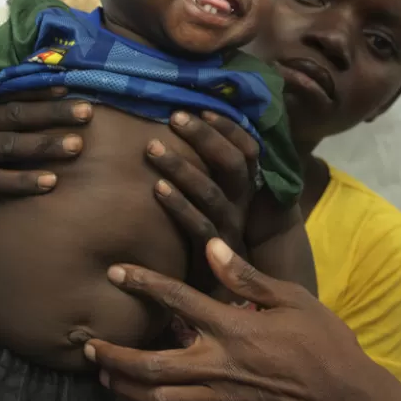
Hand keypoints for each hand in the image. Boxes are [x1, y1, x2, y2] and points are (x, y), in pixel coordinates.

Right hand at [0, 87, 91, 199]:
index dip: (45, 90)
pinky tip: (52, 182)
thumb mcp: (9, 141)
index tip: (75, 88)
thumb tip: (79, 105)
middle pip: (15, 114)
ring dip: (44, 145)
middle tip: (87, 113)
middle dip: (53, 113)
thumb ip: (30, 123)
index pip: (16, 94)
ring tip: (76, 146)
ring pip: (8, 145)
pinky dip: (24, 180)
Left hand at [85, 239, 369, 400]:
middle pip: (151, 363)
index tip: (117, 273)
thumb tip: (211, 247)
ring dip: (126, 387)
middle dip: (114, 354)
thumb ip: (246, 277)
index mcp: (232, 328)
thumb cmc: (324, 343)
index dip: (143, 283)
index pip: (176, 301)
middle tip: (88, 345)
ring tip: (104, 375)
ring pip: (158, 400)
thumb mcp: (292, 299)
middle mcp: (217, 365)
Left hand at [148, 110, 258, 257]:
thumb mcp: (219, 203)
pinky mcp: (213, 254)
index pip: (248, 149)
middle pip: (232, 163)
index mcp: (247, 189)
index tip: (201, 106)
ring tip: (152, 147)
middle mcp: (243, 205)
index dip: (228, 127)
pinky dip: (178, 205)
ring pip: (211, 191)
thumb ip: (210, 173)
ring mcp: (230, 228)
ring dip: (181, 167)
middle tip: (174, 116)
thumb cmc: (213, 240)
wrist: (225, 294)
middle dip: (205, 137)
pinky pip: (198, 225)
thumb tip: (184, 132)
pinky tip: (156, 188)